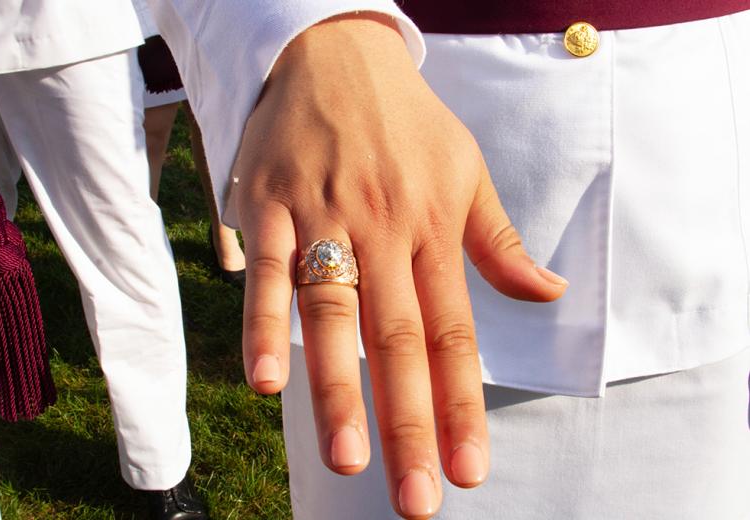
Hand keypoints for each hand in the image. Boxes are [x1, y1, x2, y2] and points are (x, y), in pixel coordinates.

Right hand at [232, 13, 567, 518]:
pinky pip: (267, 269)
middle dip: (409, 422)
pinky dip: (263, 321)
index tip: (470, 471)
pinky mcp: (270, 204)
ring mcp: (324, 217)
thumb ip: (499, 240)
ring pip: (333, 312)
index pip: (454, 332)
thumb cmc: (407, 121)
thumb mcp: (467, 170)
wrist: (336, 53)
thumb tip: (549, 295)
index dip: (462, 404)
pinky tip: (264, 378)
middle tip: (416, 497)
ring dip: (338, 388)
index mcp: (432, 228)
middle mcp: (383, 229)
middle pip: (398, 338)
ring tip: (349, 459)